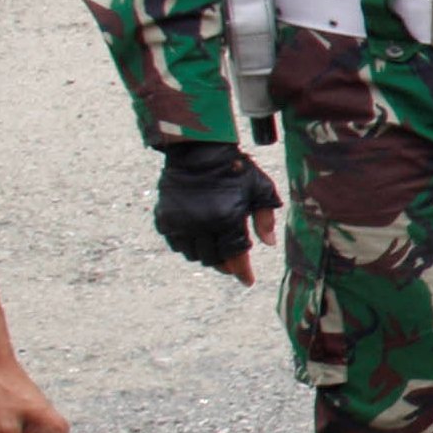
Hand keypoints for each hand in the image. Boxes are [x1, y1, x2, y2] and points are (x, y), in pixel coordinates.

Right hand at [154, 143, 279, 284]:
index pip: (235, 255)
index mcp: (227, 219)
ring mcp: (181, 222)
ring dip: (205, 256)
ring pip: (192, 254)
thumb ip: (266, 218)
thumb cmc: (235, 169)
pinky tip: (196, 239)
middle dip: (225, 264)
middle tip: (232, 263)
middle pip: (213, 258)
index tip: (247, 281)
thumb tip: (268, 244)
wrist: (199, 151)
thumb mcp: (260, 189)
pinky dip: (186, 246)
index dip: (242, 271)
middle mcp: (202, 224)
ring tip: (215, 250)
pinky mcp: (165, 218)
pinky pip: (175, 243)